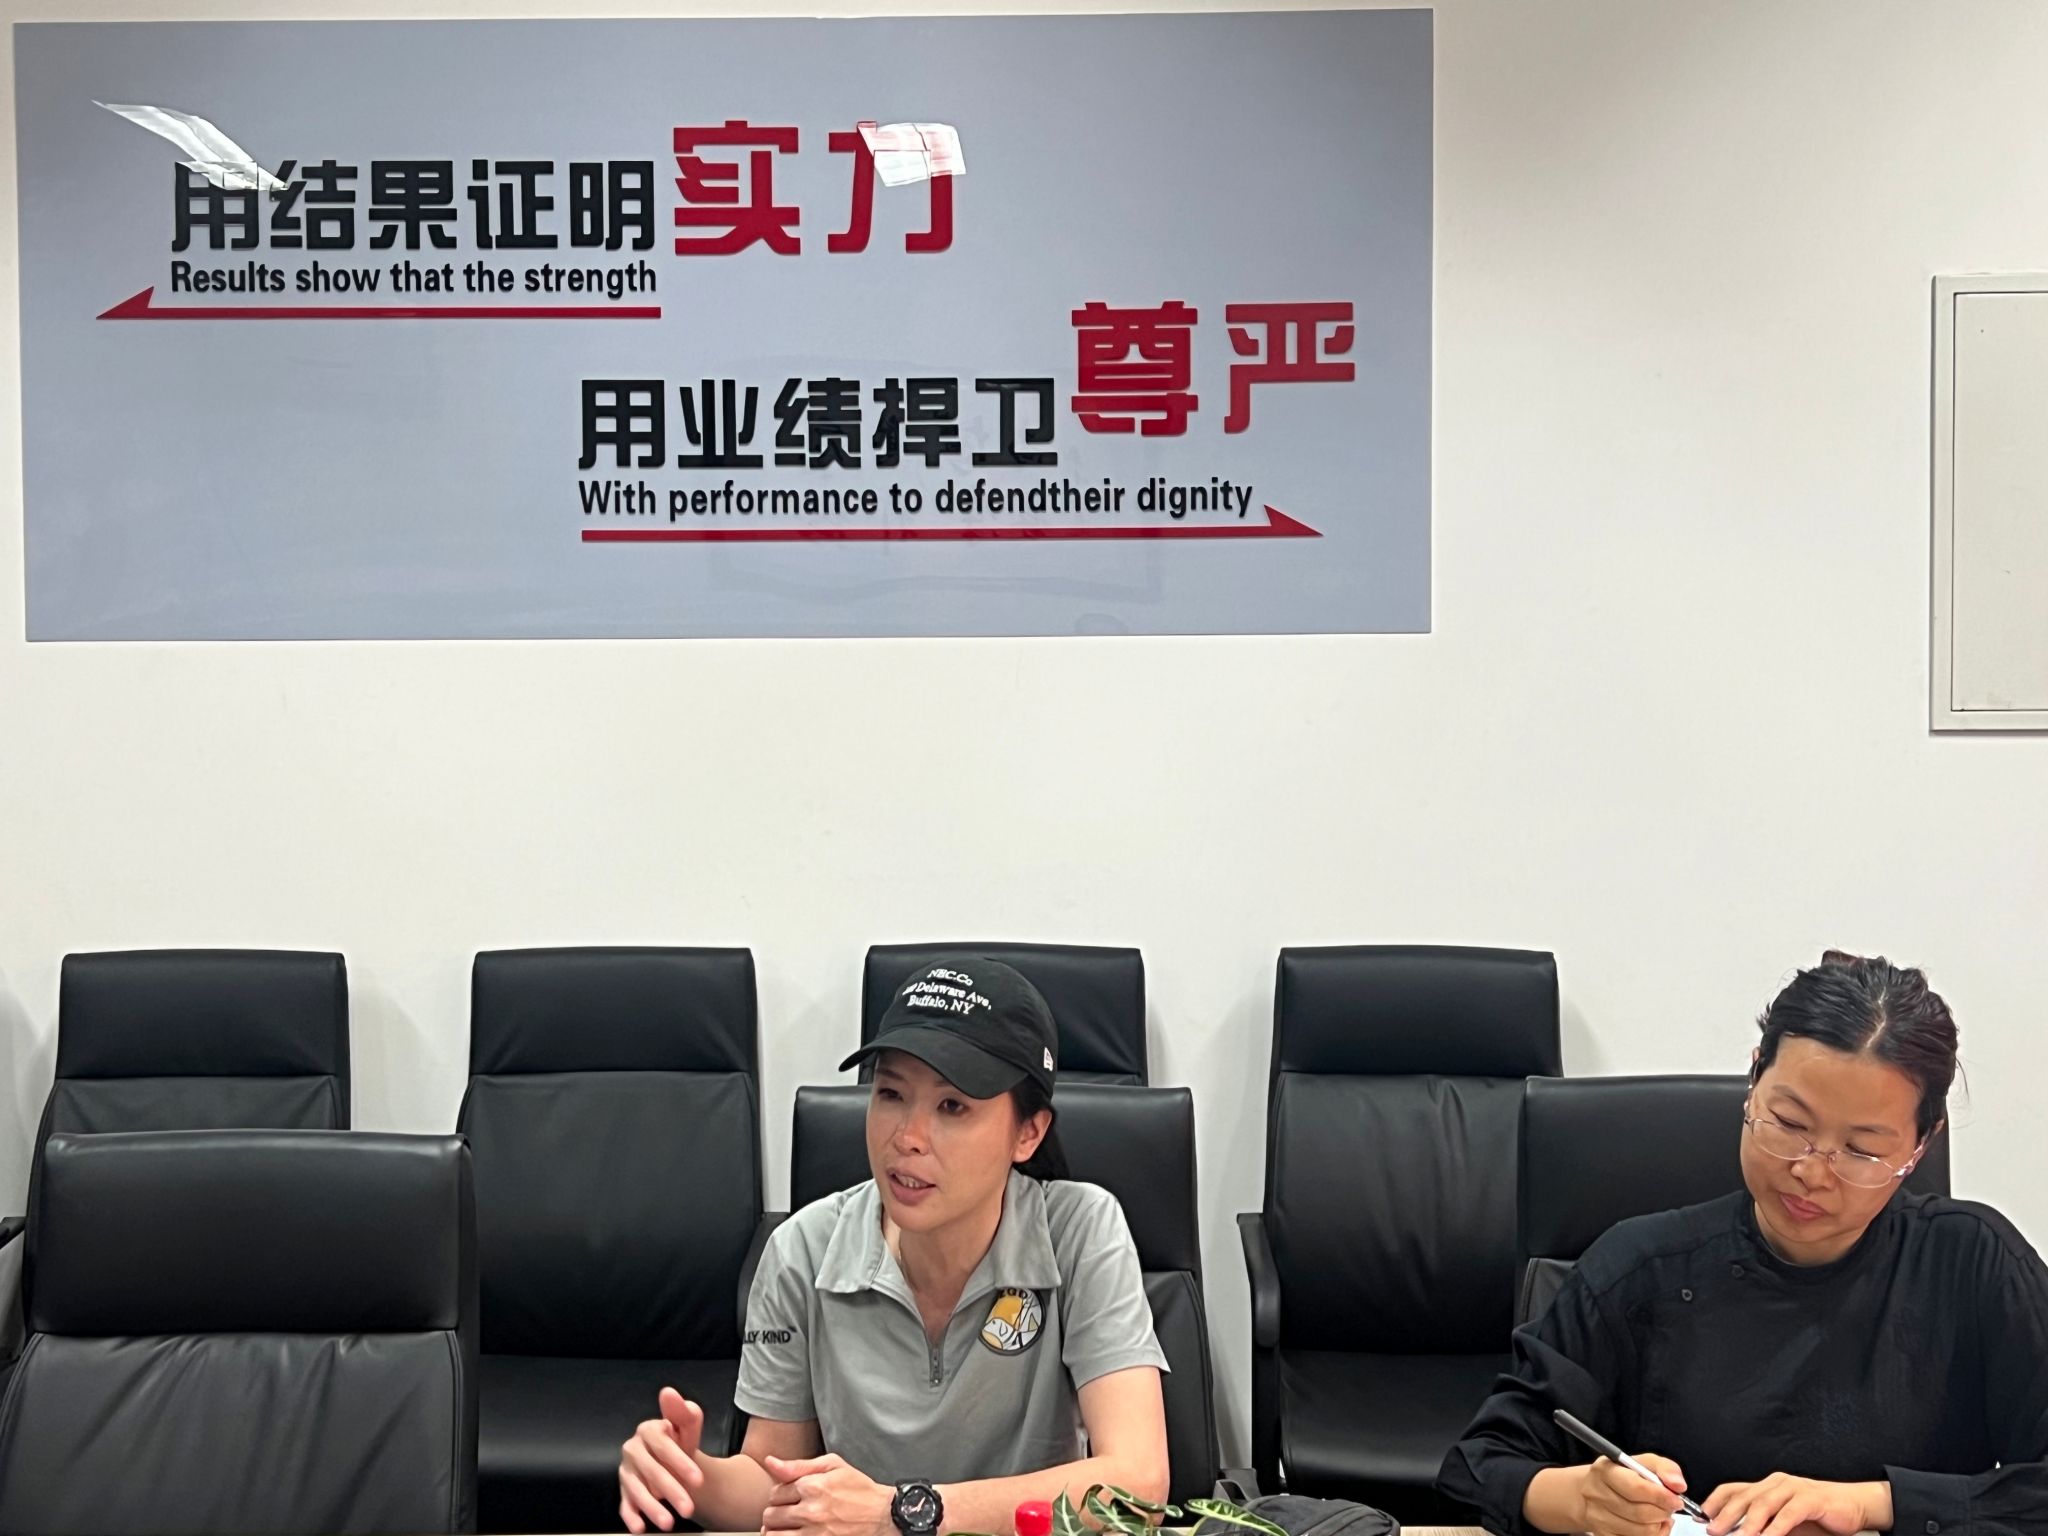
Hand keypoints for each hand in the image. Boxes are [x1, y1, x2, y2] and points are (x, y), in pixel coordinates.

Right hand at [619, 1388, 708, 1533]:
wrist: (677, 1462)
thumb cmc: (682, 1442)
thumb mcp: (688, 1425)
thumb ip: (683, 1412)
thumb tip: (669, 1393)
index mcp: (648, 1430)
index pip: (663, 1446)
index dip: (680, 1462)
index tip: (697, 1479)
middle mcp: (634, 1450)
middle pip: (651, 1471)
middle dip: (671, 1491)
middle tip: (688, 1508)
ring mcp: (628, 1471)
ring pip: (637, 1490)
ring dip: (652, 1508)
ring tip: (668, 1522)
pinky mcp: (624, 1490)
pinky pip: (625, 1505)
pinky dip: (631, 1517)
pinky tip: (640, 1527)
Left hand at [761, 1453, 893, 1535]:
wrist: (884, 1516)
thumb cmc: (859, 1490)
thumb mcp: (833, 1466)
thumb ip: (798, 1465)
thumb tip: (770, 1462)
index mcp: (812, 1486)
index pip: (775, 1492)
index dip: (781, 1493)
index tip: (792, 1496)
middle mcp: (810, 1511)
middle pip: (771, 1515)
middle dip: (777, 1512)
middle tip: (790, 1511)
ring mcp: (814, 1534)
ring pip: (774, 1534)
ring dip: (777, 1529)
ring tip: (789, 1526)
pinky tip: (794, 1534)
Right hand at [1578, 1453, 1689, 1535]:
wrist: (1594, 1491)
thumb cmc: (1622, 1475)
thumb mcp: (1642, 1462)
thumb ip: (1664, 1468)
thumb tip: (1678, 1485)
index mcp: (1605, 1471)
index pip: (1636, 1488)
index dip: (1661, 1496)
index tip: (1676, 1499)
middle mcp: (1596, 1495)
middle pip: (1641, 1513)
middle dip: (1663, 1512)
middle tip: (1670, 1507)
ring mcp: (1598, 1518)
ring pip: (1642, 1531)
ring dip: (1659, 1524)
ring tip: (1659, 1515)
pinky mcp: (1604, 1535)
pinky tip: (1651, 1525)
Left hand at [1704, 1476, 1889, 1535]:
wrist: (1853, 1506)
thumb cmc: (1817, 1516)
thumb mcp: (1784, 1522)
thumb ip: (1763, 1526)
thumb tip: (1739, 1535)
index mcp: (1766, 1486)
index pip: (1733, 1489)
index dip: (1714, 1502)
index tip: (1700, 1517)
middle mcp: (1776, 1483)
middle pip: (1744, 1496)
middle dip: (1725, 1515)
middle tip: (1713, 1530)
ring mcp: (1793, 1488)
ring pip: (1763, 1503)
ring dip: (1748, 1522)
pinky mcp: (1811, 1498)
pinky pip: (1789, 1513)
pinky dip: (1776, 1528)